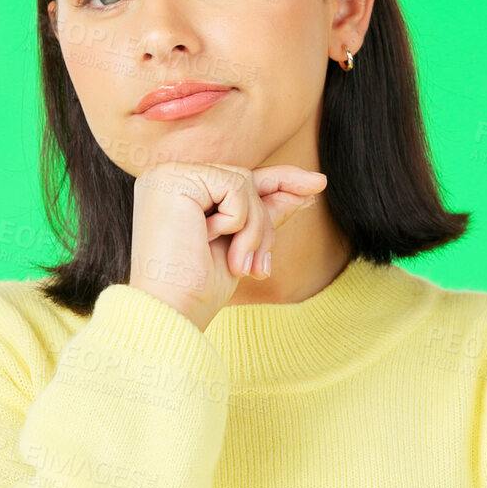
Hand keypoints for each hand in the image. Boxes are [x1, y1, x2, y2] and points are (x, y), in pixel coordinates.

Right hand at [127, 161, 327, 330]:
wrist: (171, 312)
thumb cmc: (197, 288)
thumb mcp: (241, 246)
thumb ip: (264, 214)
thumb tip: (305, 191)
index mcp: (178, 191)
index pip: (236, 180)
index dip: (280, 180)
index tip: (318, 183)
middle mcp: (168, 177)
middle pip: (244, 181)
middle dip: (262, 225)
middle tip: (256, 269)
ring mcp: (169, 175)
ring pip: (244, 183)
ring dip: (252, 229)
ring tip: (236, 263)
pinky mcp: (175, 179)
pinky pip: (235, 188)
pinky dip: (237, 222)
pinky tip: (208, 241)